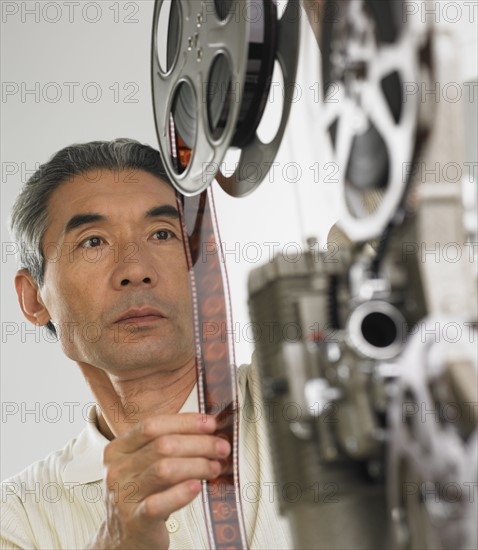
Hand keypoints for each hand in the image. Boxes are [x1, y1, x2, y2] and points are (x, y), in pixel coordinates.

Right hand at [86, 413, 229, 549]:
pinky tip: (198, 487)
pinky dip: (182, 492)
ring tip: (215, 467)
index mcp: (117, 450)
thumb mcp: (145, 465)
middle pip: (163, 445)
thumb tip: (208, 428)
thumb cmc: (142, 494)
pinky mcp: (134, 521)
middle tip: (221, 448)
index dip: (184, 422)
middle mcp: (116, 470)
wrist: (123, 538)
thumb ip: (167, 444)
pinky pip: (160, 502)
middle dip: (199, 444)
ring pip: (165, 470)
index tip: (210, 424)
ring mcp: (123, 496)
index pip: (152, 426)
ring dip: (197, 465)